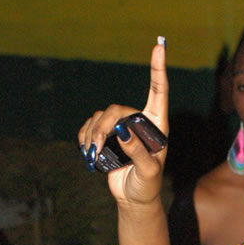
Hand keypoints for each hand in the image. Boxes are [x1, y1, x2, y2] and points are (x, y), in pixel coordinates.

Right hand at [78, 40, 168, 206]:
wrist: (133, 198)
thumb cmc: (147, 185)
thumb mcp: (148, 172)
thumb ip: (138, 152)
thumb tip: (123, 131)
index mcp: (157, 126)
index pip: (158, 91)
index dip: (158, 69)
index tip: (159, 46)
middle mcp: (139, 121)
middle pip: (117, 110)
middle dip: (104, 126)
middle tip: (99, 147)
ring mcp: (122, 127)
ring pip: (100, 117)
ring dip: (93, 134)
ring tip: (95, 154)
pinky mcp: (106, 135)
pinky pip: (89, 126)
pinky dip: (84, 136)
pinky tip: (88, 150)